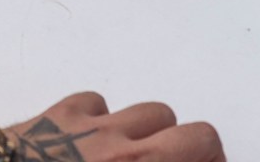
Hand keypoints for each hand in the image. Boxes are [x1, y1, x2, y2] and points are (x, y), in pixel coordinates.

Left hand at [9, 93, 224, 160]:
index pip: (203, 159)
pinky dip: (103, 119)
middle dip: (201, 156)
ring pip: (152, 113)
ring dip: (157, 135)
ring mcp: (92, 131)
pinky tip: (91, 143)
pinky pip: (97, 103)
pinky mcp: (55, 115)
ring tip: (141, 159)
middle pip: (197, 137)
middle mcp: (128, 154)